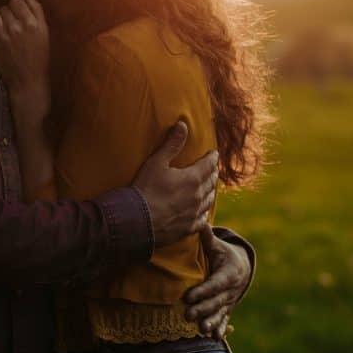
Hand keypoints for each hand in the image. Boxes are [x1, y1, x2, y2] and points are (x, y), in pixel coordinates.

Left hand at [0, 0, 50, 120]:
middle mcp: (16, 27)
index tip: (18, 15)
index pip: (18, 0)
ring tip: (2, 29)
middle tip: (12, 26)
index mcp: (32, 23)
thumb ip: (37, 10)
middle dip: (8, 14)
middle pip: (5, 7)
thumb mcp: (45, 32)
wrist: (28, 82)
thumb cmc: (39, 57)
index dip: (17, 7)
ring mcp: (2, 36)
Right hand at [132, 121, 217, 247]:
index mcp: (193, 178)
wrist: (138, 221)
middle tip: (213, 168)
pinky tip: (203, 211)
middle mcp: (198, 196)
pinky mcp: (189, 227)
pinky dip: (205, 212)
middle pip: (212, 182)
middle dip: (213, 173)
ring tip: (210, 187)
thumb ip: (172, 144)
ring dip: (211, 191)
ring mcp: (195, 213)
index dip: (212, 157)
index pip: (209, 164)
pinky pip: (203, 219)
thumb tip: (183, 124)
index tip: (214, 153)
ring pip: (210, 200)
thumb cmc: (146, 189)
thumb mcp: (157, 162)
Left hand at [183, 224, 251, 338]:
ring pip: (220, 313)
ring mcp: (230, 301)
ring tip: (201, 329)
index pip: (215, 284)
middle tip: (187, 315)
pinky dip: (220, 328)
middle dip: (203, 309)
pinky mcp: (227, 308)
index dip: (203, 291)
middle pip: (216, 301)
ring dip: (211, 322)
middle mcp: (231, 289)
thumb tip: (198, 220)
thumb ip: (207, 237)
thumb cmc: (223, 254)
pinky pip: (224, 319)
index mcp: (229, 273)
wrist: (241, 267)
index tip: (188, 297)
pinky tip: (214, 338)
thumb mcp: (217, 246)